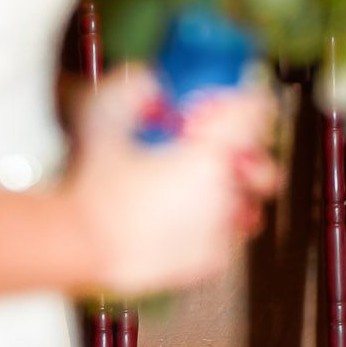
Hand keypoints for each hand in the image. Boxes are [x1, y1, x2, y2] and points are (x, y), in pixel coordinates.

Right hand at [64, 67, 278, 295]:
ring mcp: (222, 233)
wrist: (78, 247)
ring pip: (251, 207)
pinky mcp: (211, 263)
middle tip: (226, 150)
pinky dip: (217, 226)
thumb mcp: (105, 121)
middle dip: (252, 157)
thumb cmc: (92, 190)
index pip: (254, 116)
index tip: (240, 101)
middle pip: (267, 170)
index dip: (249, 103)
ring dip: (236, 194)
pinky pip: (230, 238)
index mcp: (209, 158)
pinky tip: (186, 218)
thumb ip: (133, 92)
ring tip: (204, 190)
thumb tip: (152, 83)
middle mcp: (225, 196)